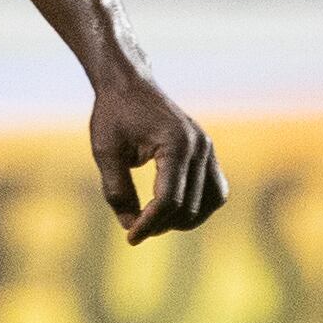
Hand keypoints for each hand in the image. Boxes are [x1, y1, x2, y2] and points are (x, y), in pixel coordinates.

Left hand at [90, 72, 226, 244]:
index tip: (131, 238)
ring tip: (155, 222)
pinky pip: (216, 190)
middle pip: (189, 205)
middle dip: (163, 224)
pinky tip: (174, 210)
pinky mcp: (208, 152)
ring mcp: (208, 148)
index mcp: (175, 144)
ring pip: (212, 201)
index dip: (149, 224)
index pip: (169, 199)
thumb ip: (116, 191)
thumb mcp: (106, 152)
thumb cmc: (114, 115)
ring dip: (185, 219)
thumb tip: (131, 226)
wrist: (128, 85)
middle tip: (135, 229)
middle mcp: (199, 146)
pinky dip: (199, 205)